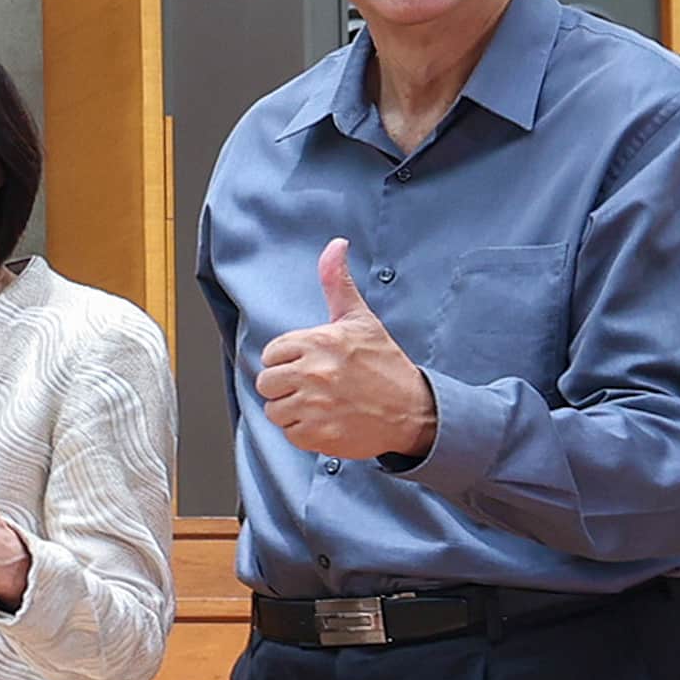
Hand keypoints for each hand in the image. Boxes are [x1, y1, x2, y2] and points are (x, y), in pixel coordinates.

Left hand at [254, 241, 436, 464]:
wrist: (413, 410)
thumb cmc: (384, 364)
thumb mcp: (360, 320)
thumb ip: (338, 283)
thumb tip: (336, 244)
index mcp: (318, 342)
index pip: (272, 353)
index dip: (289, 359)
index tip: (312, 364)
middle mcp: (313, 373)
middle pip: (267, 382)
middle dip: (286, 385)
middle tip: (315, 386)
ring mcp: (315, 406)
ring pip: (274, 410)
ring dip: (293, 410)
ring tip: (321, 404)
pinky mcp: (318, 434)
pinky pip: (290, 433)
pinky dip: (305, 431)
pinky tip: (327, 421)